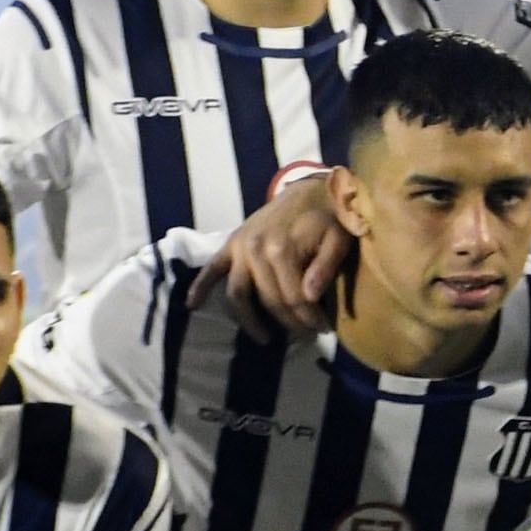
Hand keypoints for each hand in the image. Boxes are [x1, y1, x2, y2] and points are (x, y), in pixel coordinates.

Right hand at [208, 173, 350, 335]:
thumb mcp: (338, 240)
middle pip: (269, 299)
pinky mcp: (229, 244)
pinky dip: (200, 287)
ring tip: (265, 339)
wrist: (310, 191)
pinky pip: (211, 269)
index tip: (324, 330)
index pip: (294, 297)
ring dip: (248, 320)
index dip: (309, 318)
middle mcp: (254, 249)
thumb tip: (309, 297)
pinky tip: (191, 306)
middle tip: (306, 335)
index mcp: (281, 249)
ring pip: (237, 293)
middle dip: (289, 322)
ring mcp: (238, 247)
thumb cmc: (328, 219)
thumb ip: (325, 267)